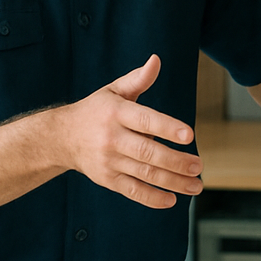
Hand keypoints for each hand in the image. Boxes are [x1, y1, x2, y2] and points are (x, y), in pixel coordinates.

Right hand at [55, 54, 201, 207]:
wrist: (61, 137)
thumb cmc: (96, 110)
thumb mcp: (114, 91)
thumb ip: (138, 79)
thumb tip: (156, 60)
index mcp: (116, 112)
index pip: (145, 120)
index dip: (167, 128)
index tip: (189, 135)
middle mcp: (112, 138)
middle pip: (147, 152)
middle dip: (175, 161)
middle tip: (198, 166)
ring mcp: (109, 161)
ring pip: (144, 173)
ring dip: (172, 182)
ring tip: (196, 185)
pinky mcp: (107, 179)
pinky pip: (132, 191)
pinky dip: (152, 198)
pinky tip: (172, 200)